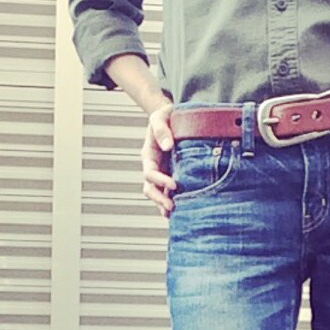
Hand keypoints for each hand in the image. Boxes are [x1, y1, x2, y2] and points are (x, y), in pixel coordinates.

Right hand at [141, 101, 175, 217]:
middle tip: (172, 207)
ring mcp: (163, 172)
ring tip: (174, 214)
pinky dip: (172, 202)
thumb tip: (168, 146)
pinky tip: (180, 212)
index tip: (173, 184)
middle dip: (159, 198)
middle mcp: (154, 166)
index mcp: (149, 154)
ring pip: (158, 193)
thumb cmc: (167, 115)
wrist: (175, 116)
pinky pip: (169, 192)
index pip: (150, 172)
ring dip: (164, 204)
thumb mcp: (161, 116)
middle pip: (150, 187)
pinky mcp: (173, 175)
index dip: (160, 180)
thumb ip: (162, 129)